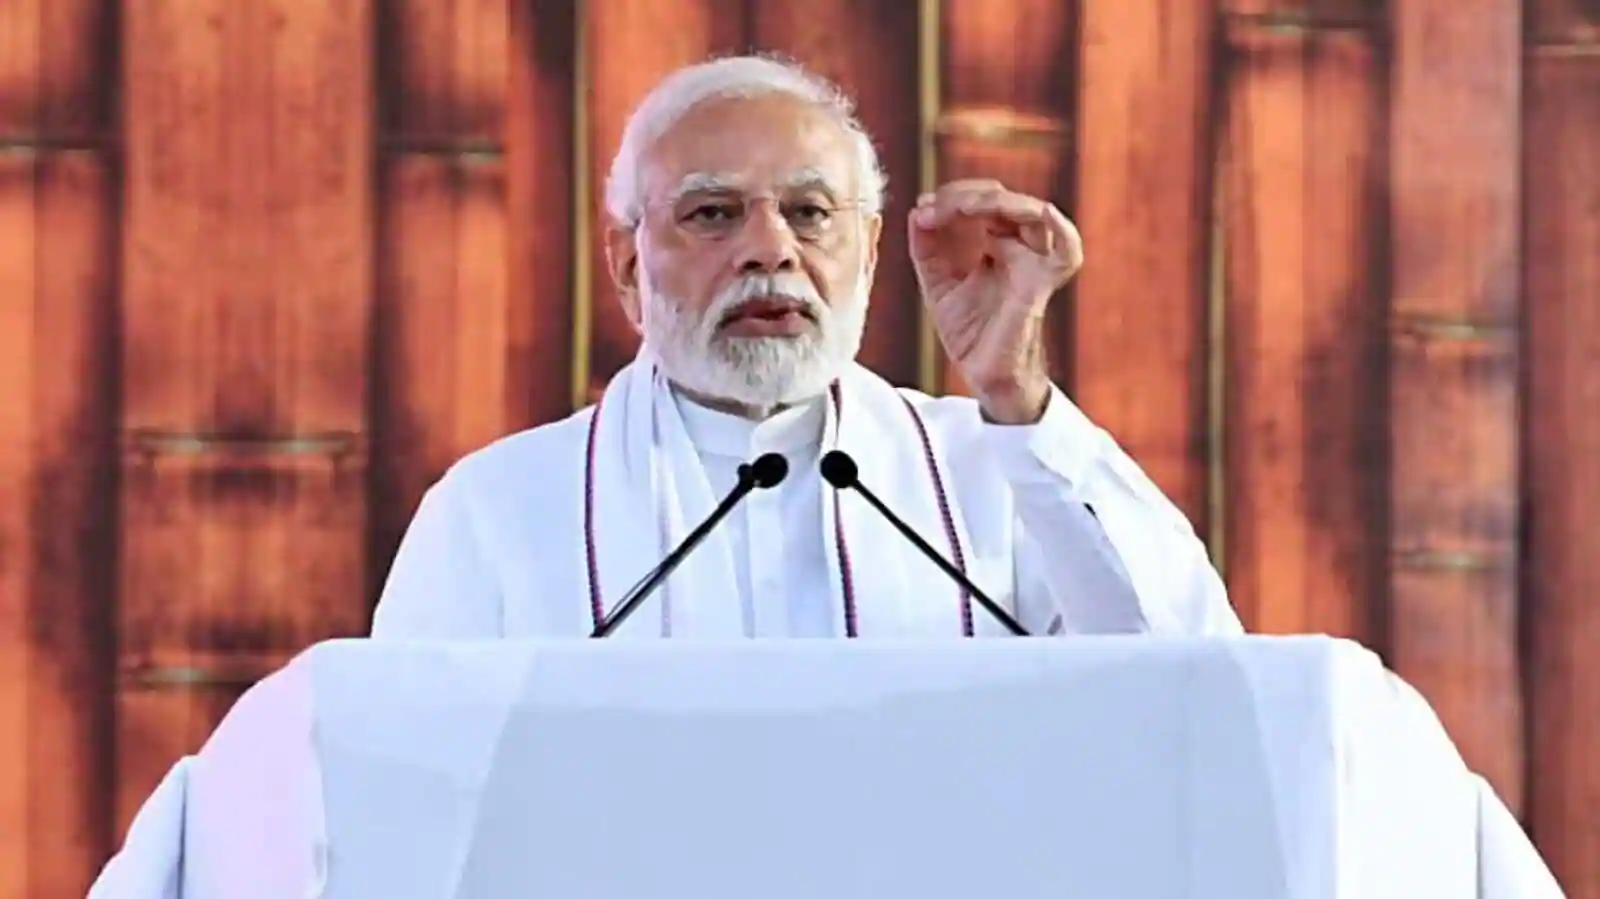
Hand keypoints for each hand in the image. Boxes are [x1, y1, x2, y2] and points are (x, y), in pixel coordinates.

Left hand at [909, 180, 1082, 422]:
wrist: (984, 375)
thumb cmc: (970, 333)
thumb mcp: (938, 283)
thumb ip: (927, 249)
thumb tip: (918, 212)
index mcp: (1000, 245)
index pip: (983, 203)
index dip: (952, 198)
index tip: (923, 209)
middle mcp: (1022, 249)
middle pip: (1002, 200)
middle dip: (964, 196)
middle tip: (933, 207)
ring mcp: (1035, 263)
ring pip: (1028, 212)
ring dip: (991, 201)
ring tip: (958, 208)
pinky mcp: (1041, 283)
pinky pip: (1066, 249)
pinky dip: (1055, 224)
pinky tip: (1025, 210)